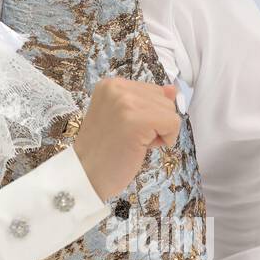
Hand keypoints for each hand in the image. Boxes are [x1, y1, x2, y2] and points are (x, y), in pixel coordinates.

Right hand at [71, 77, 180, 201]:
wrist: (86, 175)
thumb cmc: (104, 151)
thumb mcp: (125, 118)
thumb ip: (147, 101)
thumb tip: (172, 90)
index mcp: (110, 84)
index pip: (152, 91)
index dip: (148, 114)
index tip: (126, 128)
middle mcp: (117, 87)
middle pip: (164, 99)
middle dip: (155, 122)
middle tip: (129, 137)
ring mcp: (126, 102)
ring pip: (170, 111)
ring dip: (159, 132)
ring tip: (133, 142)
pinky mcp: (137, 119)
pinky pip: (173, 123)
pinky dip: (166, 139)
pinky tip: (142, 147)